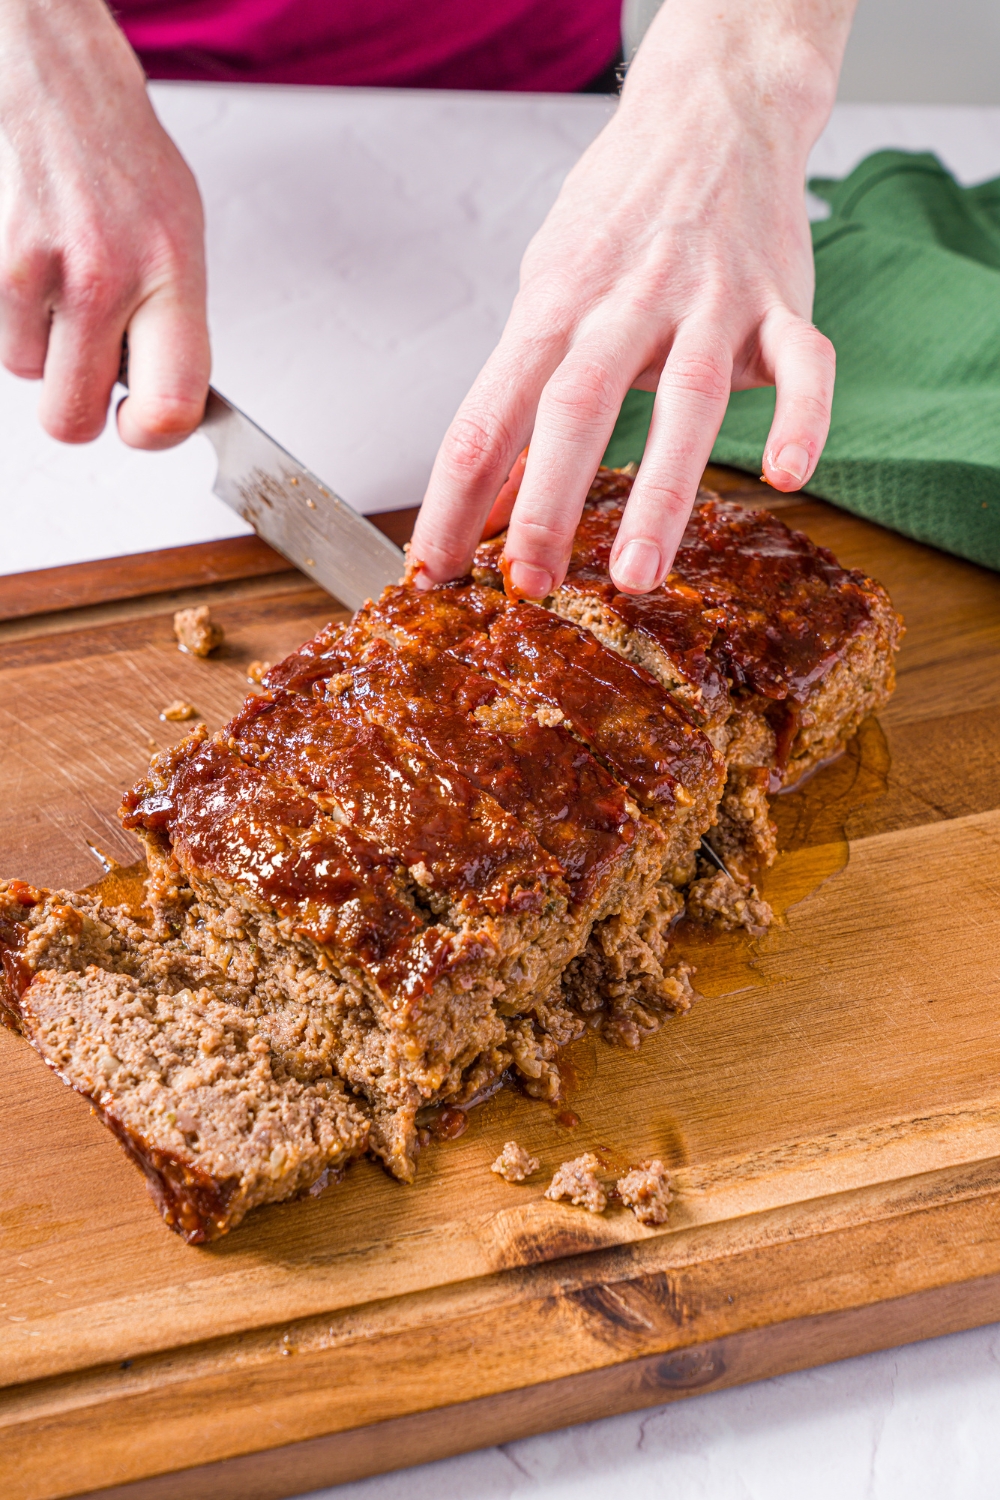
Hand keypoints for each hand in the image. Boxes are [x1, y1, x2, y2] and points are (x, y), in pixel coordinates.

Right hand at [0, 0, 208, 446]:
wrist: (56, 85)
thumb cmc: (124, 164)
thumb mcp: (182, 243)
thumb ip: (177, 326)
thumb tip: (168, 400)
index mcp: (172, 275)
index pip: (171, 405)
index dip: (151, 436)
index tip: (141, 425)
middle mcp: (106, 275)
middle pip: (74, 418)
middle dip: (78, 409)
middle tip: (90, 369)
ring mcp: (39, 269)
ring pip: (28, 374)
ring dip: (42, 348)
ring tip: (62, 288)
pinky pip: (0, 336)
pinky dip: (12, 316)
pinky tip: (34, 267)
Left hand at [411, 0, 855, 596]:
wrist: (712, 111)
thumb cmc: (618, 217)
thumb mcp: (548, 294)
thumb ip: (524, 396)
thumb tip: (491, 499)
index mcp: (554, 306)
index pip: (489, 413)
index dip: (455, 497)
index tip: (432, 571)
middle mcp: (625, 303)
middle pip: (576, 407)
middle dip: (548, 503)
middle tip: (531, 585)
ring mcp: (709, 301)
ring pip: (686, 400)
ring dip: (661, 493)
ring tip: (638, 574)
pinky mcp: (781, 303)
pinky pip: (805, 364)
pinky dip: (803, 419)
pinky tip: (788, 477)